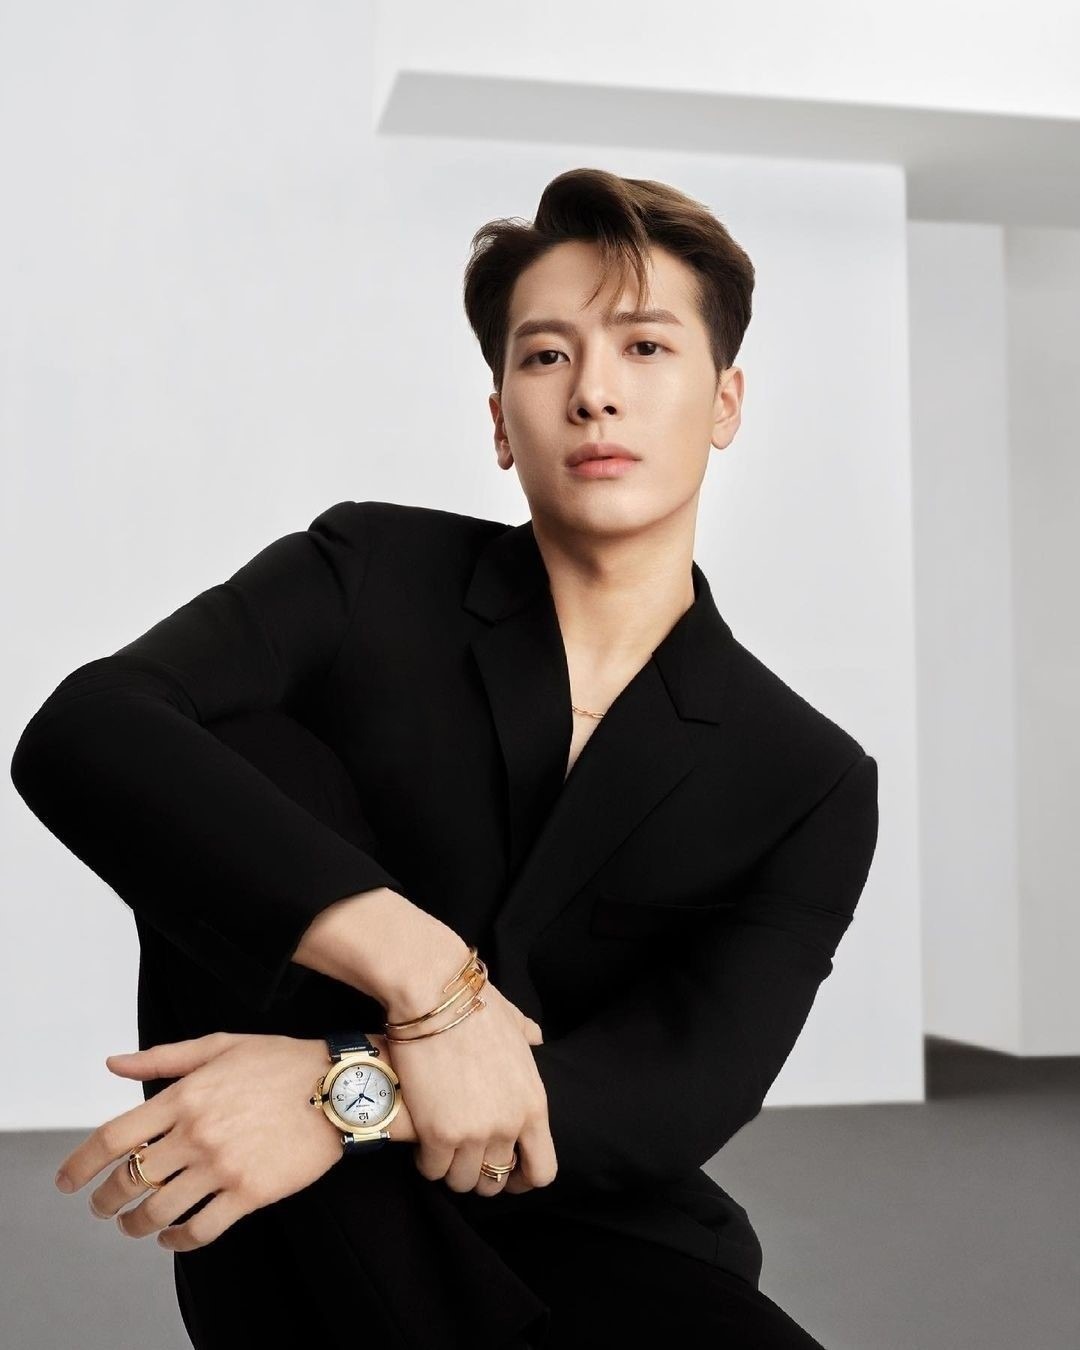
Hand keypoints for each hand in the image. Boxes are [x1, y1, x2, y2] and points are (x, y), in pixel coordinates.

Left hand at [54, 1032, 342, 1251]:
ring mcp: (222, 1166)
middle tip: (104, 1208)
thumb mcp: (221, 1045)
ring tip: (135, 1225)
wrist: (339, 1088)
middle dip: (107, 1202)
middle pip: (129, 1182)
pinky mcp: (249, 1193)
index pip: (114, 1138)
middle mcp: (197, 1133)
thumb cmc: (282, 1062)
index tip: (67, 1181)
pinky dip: (177, 1240)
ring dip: (137, 1225)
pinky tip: (172, 1236)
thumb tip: (114, 1064)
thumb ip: (163, 1058)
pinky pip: (199, 1230)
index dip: (80, 1165)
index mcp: (185, 1096)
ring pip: (159, 1211)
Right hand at [380, 978, 555, 1199]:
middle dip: (480, 1173)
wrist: (436, 996)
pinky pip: (433, 1169)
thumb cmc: (476, 1003)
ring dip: (451, 1169)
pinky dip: (427, 1161)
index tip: (507, 1172)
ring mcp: (474, 1133)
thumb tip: (535, 1036)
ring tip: (441, 1148)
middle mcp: (509, 1126)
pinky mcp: (438, 1134)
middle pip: (496, 1181)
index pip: (542, 1171)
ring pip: (462, 1181)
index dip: (523, 1179)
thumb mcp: (515, 1023)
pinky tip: (422, 1142)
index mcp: (534, 1105)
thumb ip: (528, 1036)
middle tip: (464, 1156)